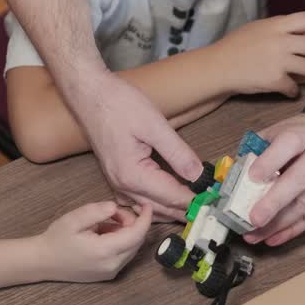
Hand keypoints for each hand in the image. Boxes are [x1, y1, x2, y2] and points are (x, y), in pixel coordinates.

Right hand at [39, 201, 152, 281]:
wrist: (43, 262)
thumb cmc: (57, 238)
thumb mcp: (73, 219)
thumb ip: (96, 211)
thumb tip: (114, 207)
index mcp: (104, 251)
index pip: (136, 234)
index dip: (145, 219)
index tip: (145, 205)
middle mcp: (112, 265)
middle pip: (136, 241)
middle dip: (131, 223)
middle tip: (113, 212)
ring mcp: (111, 272)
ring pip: (131, 249)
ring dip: (125, 232)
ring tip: (103, 224)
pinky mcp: (108, 275)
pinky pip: (123, 255)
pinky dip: (120, 242)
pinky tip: (103, 235)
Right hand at [67, 71, 200, 220]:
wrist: (89, 94)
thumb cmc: (117, 104)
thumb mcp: (154, 125)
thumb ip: (178, 152)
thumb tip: (198, 175)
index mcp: (131, 174)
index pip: (171, 196)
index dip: (195, 201)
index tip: (214, 202)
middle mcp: (122, 185)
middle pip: (161, 209)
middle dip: (187, 210)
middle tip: (211, 208)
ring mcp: (117, 183)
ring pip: (150, 208)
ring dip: (173, 210)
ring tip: (197, 206)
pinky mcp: (117, 177)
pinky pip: (139, 201)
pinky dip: (158, 204)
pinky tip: (171, 199)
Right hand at [217, 12, 304, 96]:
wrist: (218, 66)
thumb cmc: (235, 46)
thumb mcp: (257, 27)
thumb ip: (278, 28)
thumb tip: (298, 30)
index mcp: (276, 25)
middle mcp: (281, 41)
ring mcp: (279, 62)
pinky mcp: (275, 80)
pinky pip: (295, 87)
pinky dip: (293, 91)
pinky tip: (290, 90)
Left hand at [244, 113, 304, 245]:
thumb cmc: (304, 136)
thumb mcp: (281, 130)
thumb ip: (258, 148)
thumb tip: (233, 172)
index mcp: (303, 137)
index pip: (288, 146)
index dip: (270, 161)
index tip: (252, 176)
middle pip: (298, 182)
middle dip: (274, 202)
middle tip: (253, 218)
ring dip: (278, 224)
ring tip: (254, 234)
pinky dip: (291, 231)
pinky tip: (272, 238)